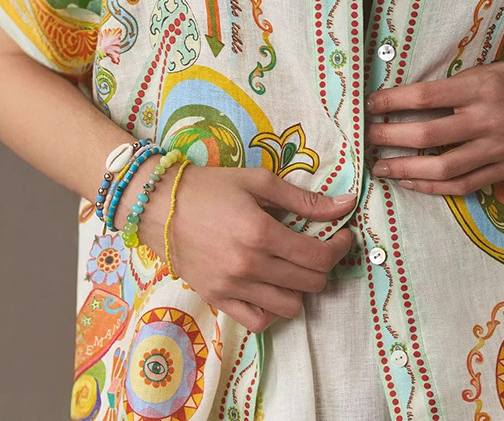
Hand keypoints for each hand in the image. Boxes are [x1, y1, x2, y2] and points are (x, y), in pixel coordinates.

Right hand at [130, 166, 357, 332]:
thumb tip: (346, 204)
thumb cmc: (210, 187)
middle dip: (325, 265)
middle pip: (309, 282)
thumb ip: (303, 198)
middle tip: (321, 247)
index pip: (318, 256)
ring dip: (302, 289)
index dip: (339, 248)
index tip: (342, 235)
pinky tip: (273, 288)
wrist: (157, 206)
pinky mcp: (217, 299)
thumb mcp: (259, 181)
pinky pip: (258, 321)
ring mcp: (232, 287)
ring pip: (290, 307)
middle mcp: (249, 266)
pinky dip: (274, 310)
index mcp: (261, 233)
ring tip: (296, 268)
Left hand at [364, 58, 503, 194]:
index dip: (391, 102)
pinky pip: (464, 184)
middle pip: (427, 133)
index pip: (424, 96)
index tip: (369, 105)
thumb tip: (406, 99)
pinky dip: (434, 186)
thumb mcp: (489, 69)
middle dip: (389, 137)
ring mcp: (499, 148)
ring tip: (381, 167)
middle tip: (366, 138)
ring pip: (443, 167)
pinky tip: (412, 181)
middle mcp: (488, 119)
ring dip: (405, 168)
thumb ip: (454, 85)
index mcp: (481, 87)